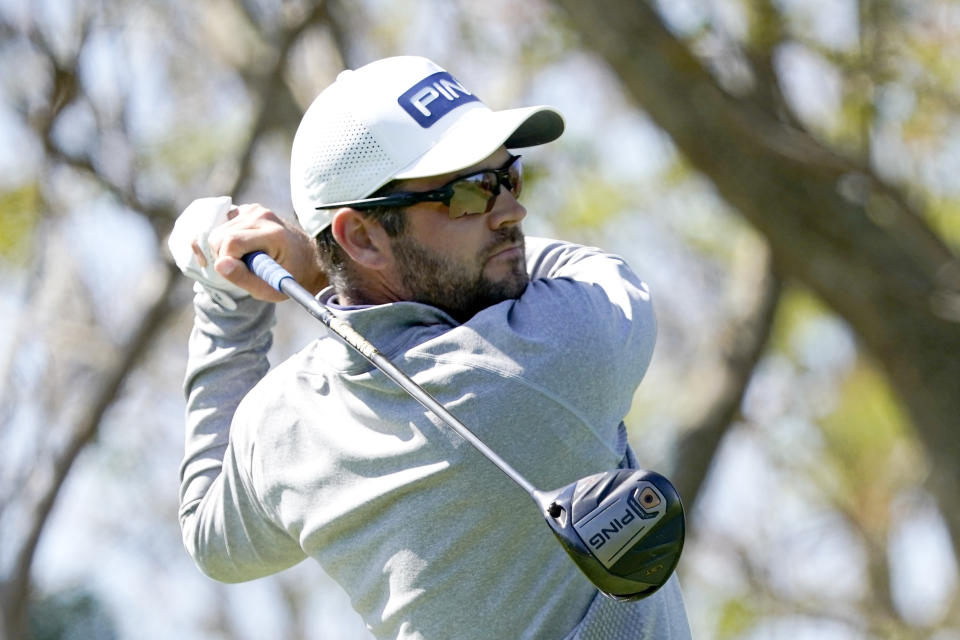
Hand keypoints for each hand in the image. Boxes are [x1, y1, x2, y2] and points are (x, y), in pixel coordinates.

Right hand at [205, 203, 327, 302]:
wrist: (306, 259)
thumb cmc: (289, 277)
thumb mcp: (269, 288)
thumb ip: (243, 278)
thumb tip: (220, 264)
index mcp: (273, 234)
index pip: (232, 242)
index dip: (227, 261)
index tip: (240, 272)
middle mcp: (264, 216)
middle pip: (220, 236)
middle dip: (224, 256)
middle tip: (243, 268)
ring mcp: (256, 210)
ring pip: (219, 231)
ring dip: (225, 249)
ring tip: (246, 259)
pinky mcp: (250, 209)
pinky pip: (224, 225)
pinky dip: (227, 239)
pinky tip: (244, 248)